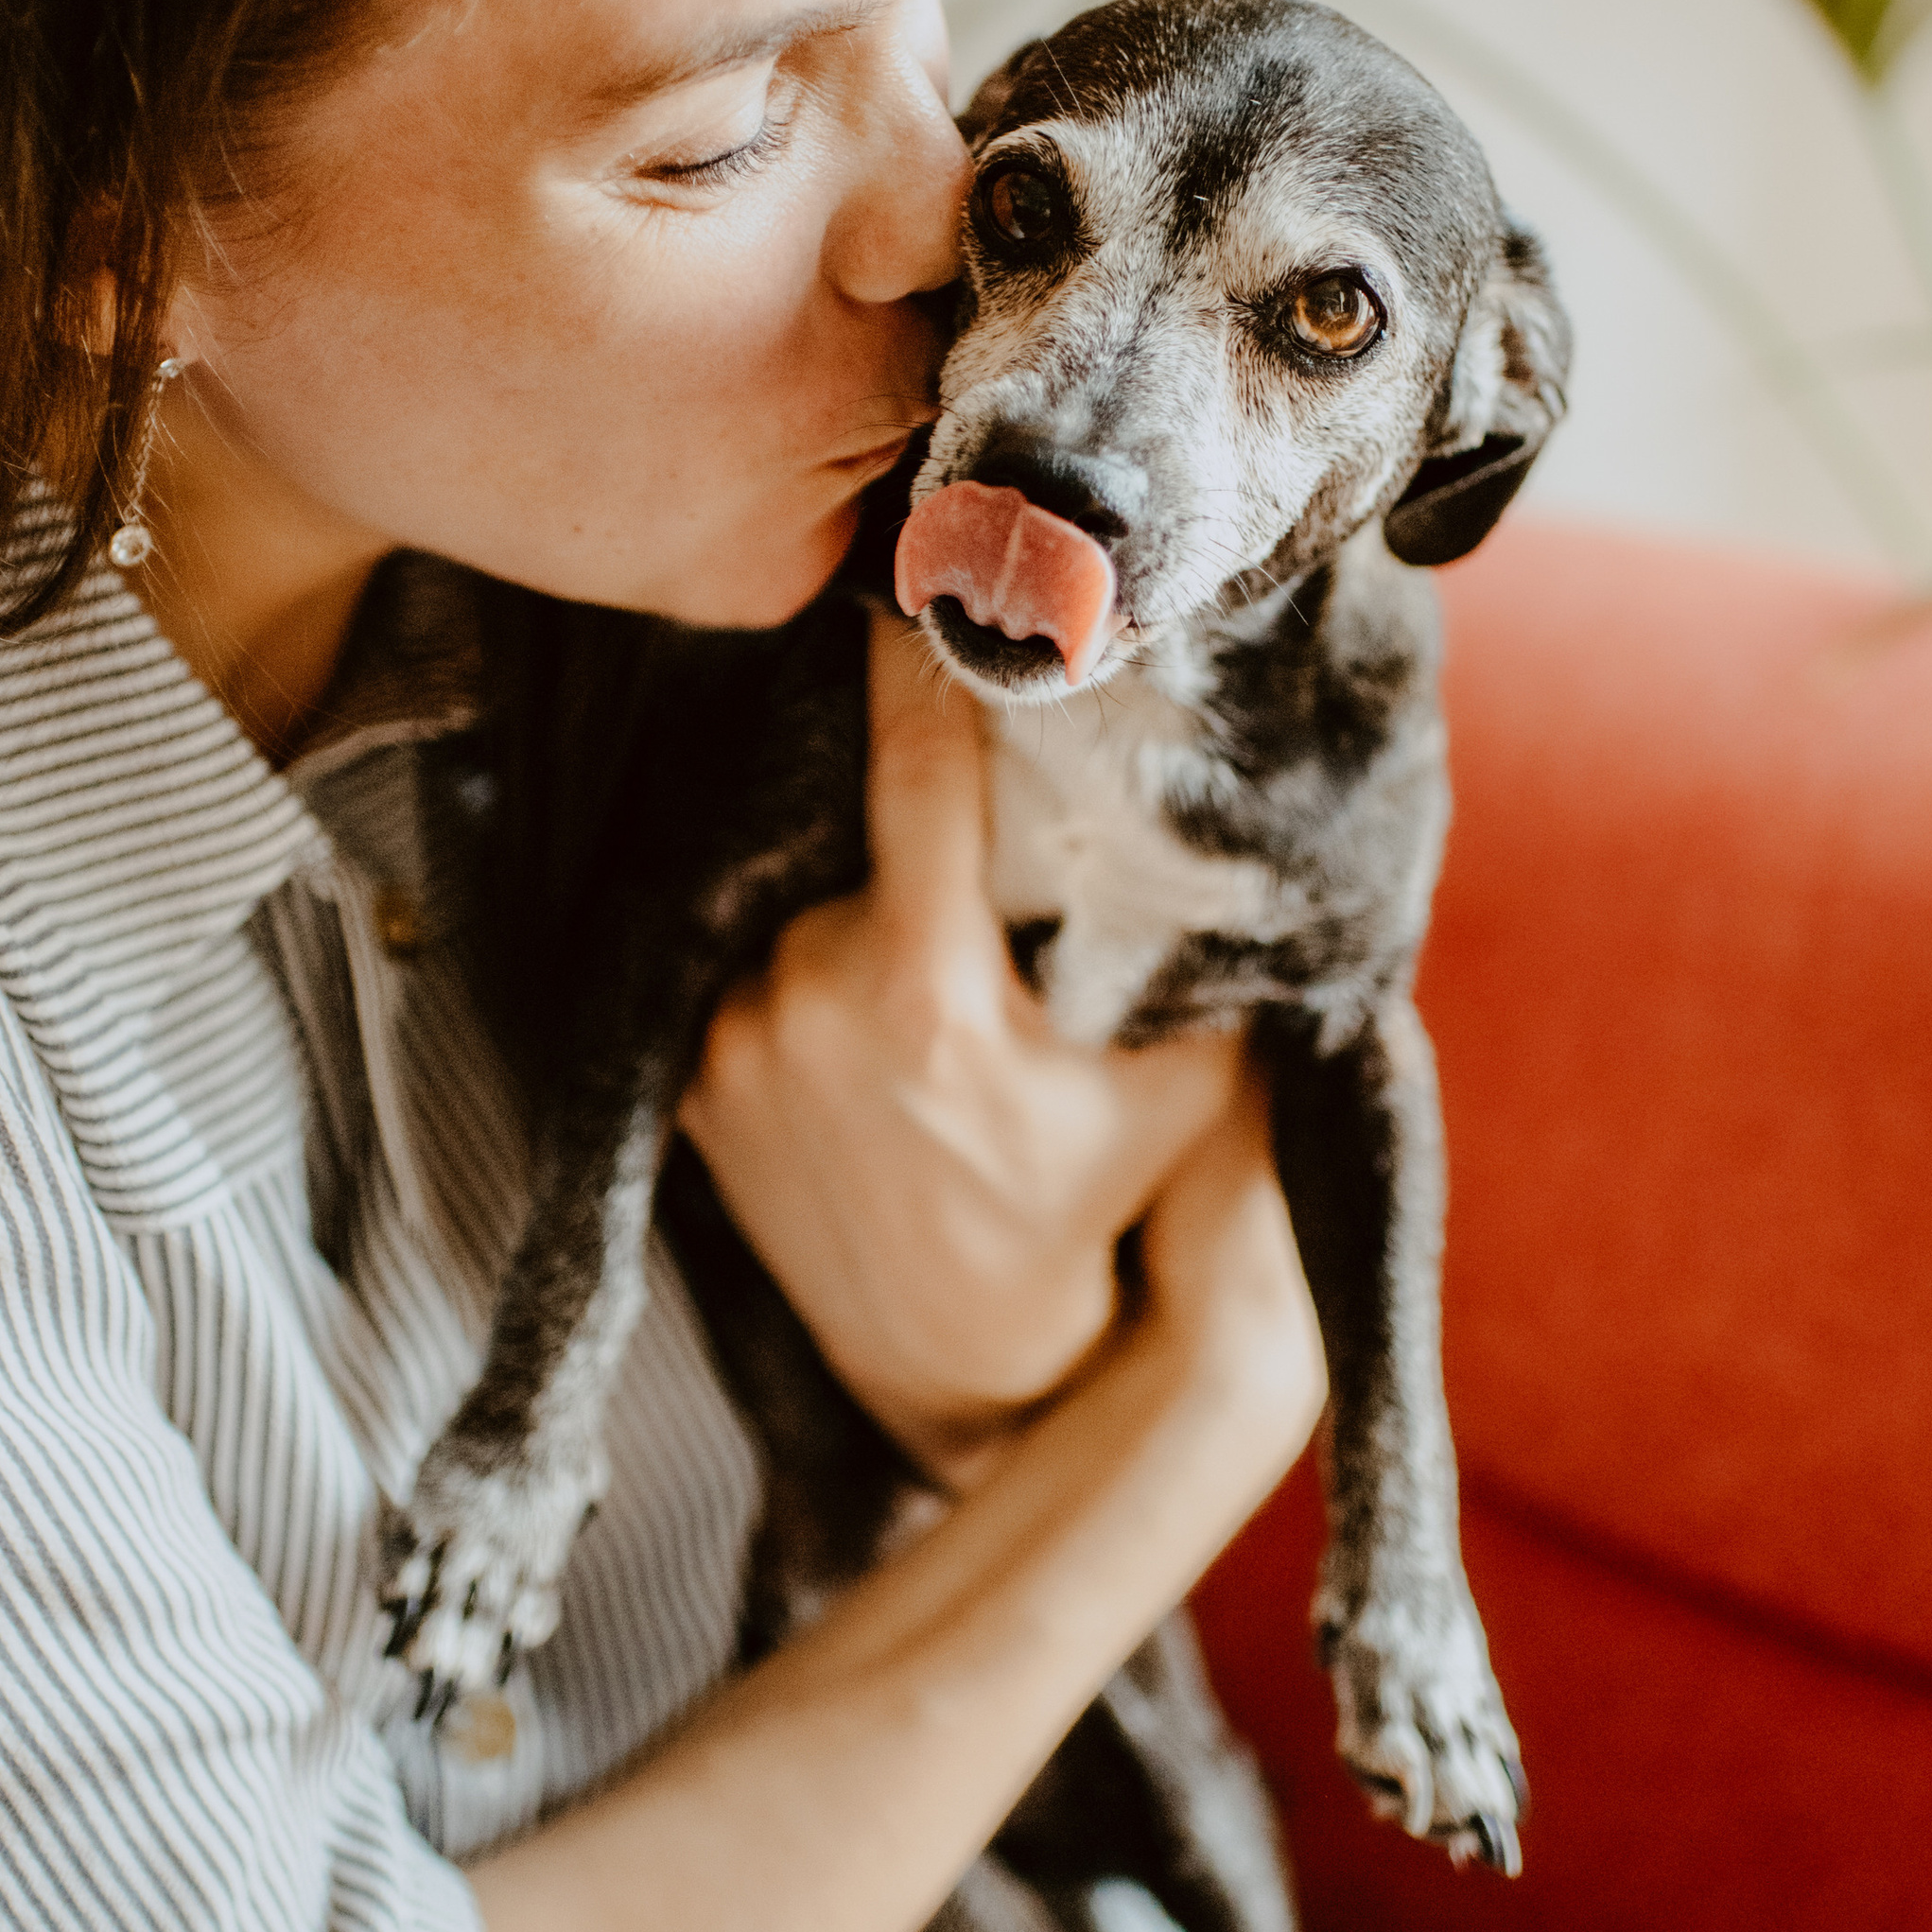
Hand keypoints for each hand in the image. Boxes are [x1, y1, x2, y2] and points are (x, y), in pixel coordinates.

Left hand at [679, 612, 1247, 1476]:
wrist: (959, 1357)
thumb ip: (1191, 953)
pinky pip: (751, 971)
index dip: (917, 661)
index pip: (913, 769)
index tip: (918, 574)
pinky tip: (858, 1012)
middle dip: (913, 826)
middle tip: (959, 835)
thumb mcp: (1174, 1079)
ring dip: (855, 906)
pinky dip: (802, 969)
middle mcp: (805, 1002)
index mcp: (923, 992)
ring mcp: (730, 1045)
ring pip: (804, 907)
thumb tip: (1244, 809)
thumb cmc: (1090, 1203)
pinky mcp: (687, 1084)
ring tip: (919, 960)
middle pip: (865, 840)